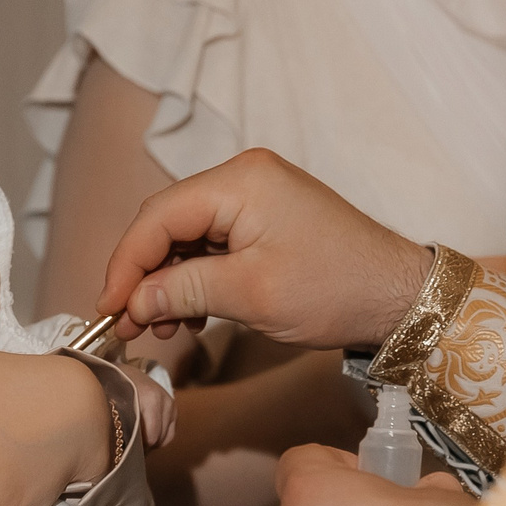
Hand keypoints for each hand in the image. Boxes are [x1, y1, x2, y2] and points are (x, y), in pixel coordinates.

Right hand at [94, 150, 431, 350]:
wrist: (397, 296)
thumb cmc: (336, 290)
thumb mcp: (251, 295)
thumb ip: (183, 291)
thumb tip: (133, 301)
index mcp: (239, 182)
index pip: (157, 217)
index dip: (125, 264)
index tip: (108, 308)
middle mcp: (243, 177)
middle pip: (167, 223)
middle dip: (144, 276)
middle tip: (128, 324)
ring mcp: (255, 196)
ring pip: (186, 237)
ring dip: (167, 282)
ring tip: (162, 328)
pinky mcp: (265, 219)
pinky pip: (211, 244)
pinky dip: (194, 279)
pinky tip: (189, 314)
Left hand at [121, 360, 176, 450]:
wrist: (121, 372)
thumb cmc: (113, 390)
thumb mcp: (114, 406)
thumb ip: (123, 426)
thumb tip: (123, 452)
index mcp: (149, 399)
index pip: (151, 438)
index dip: (137, 448)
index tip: (125, 449)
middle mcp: (163, 400)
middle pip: (157, 439)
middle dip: (144, 446)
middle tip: (129, 447)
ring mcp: (169, 403)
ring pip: (165, 438)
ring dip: (151, 442)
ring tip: (136, 440)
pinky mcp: (173, 407)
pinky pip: (170, 433)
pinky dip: (159, 438)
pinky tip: (146, 435)